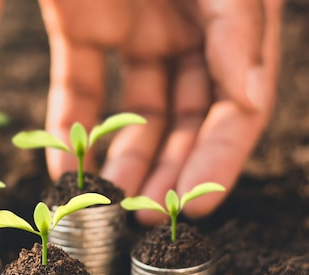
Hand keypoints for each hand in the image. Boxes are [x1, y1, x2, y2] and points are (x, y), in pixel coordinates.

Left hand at [38, 0, 281, 223]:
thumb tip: (251, 97)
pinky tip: (63, 164)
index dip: (218, 159)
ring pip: (137, 112)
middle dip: (168, 171)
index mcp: (227, 19)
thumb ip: (236, 28)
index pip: (236, 106)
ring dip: (125, 160)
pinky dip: (71, 125)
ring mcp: (136, 29)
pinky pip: (80, 85)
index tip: (195, 206)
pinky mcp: (83, 26)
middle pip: (186, 120)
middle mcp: (187, 31)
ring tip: (108, 201)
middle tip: (143, 215)